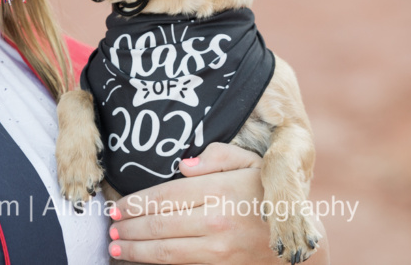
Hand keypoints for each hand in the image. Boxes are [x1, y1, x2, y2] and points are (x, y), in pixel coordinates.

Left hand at [108, 143, 328, 263]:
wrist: (300, 244)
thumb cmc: (268, 197)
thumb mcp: (251, 163)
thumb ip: (217, 157)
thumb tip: (182, 165)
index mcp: (220, 189)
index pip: (164, 196)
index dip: (135, 203)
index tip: (117, 207)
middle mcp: (217, 220)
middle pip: (159, 224)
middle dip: (129, 228)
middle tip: (110, 229)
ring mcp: (220, 249)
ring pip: (166, 251)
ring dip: (136, 250)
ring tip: (117, 248)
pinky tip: (143, 261)